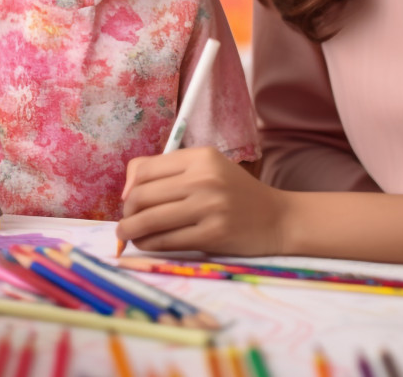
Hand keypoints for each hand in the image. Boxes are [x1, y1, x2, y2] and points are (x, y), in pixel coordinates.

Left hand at [116, 147, 286, 255]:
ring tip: (127, 235)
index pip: (145, 169)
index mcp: (201, 157)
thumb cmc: (236, 194)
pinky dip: (149, 244)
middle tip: (126, 222)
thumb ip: (170, 172)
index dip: (128, 188)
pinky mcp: (213, 235)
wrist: (277, 219)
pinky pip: (166, 240)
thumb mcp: (208, 169)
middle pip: (142, 195)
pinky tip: (146, 244)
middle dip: (127, 212)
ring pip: (149, 219)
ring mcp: (209, 207)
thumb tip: (125, 193)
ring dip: (130, 231)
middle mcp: (204, 178)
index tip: (128, 201)